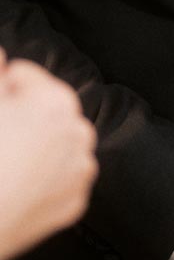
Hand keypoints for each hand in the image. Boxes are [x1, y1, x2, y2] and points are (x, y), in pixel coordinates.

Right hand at [0, 56, 97, 259]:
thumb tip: (1, 54)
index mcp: (56, 101)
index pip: (24, 75)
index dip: (1, 89)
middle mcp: (79, 132)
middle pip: (45, 111)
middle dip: (22, 118)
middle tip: (0, 136)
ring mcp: (80, 171)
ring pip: (55, 145)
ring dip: (36, 146)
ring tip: (6, 161)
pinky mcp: (74, 204)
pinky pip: (58, 179)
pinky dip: (41, 179)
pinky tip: (16, 185)